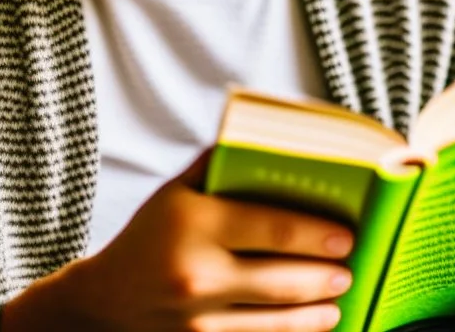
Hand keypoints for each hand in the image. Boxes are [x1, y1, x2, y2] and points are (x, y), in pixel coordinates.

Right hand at [1, 150, 354, 331]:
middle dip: (327, 275)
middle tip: (351, 267)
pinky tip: (313, 322)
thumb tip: (272, 141)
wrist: (103, 301)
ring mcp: (199, 318)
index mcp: (195, 223)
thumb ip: (219, 164)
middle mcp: (198, 273)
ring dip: (318, 310)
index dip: (320, 234)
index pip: (275, 228)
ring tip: (339, 297)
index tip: (349, 235)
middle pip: (284, 280)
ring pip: (278, 319)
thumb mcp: (174, 191)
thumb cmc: (149, 235)